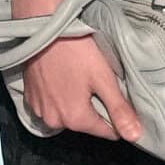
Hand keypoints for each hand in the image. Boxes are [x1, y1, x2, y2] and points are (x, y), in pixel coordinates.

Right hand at [10, 0, 142, 143]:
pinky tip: (64, 78)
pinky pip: (51, 105)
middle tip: (99, 82)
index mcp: (75, 119)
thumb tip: (135, 137)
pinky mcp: (29, 97)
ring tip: (80, 79)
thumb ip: (119, 110)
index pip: (106, 132)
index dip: (118, 118)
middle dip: (95, 108)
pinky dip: (59, 96)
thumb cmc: (75, 50)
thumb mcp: (103, 79)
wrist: (41, 27)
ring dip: (76, 102)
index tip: (120, 100)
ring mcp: (39, 110)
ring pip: (67, 114)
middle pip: (85, 123)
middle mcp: (54, 121)